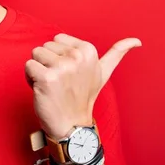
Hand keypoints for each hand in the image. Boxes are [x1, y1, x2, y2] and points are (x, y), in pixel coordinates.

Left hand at [25, 33, 140, 139]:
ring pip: (35, 54)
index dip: (58, 55)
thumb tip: (136, 41)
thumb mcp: (102, 73)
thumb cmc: (83, 96)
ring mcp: (62, 67)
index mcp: (88, 50)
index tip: (69, 72)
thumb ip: (116, 54)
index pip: (57, 39)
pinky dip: (30, 78)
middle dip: (48, 62)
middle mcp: (77, 57)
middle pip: (45, 46)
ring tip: (52, 85)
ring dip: (38, 70)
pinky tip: (43, 89)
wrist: (72, 125)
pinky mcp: (47, 78)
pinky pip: (28, 66)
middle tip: (60, 81)